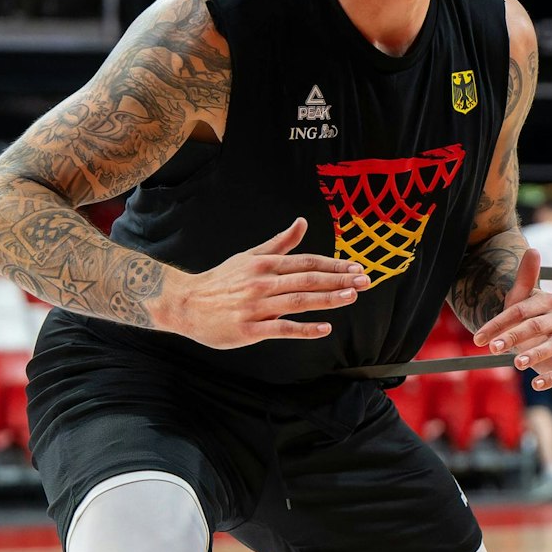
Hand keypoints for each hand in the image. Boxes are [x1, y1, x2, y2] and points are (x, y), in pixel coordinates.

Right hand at [160, 219, 367, 347]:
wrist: (185, 303)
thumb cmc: (222, 280)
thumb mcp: (250, 257)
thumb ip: (280, 243)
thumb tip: (302, 223)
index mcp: (264, 264)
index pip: (306, 263)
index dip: (334, 265)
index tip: (358, 267)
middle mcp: (262, 283)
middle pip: (307, 280)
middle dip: (339, 280)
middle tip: (366, 281)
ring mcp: (256, 306)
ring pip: (297, 301)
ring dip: (327, 299)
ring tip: (352, 296)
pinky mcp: (249, 329)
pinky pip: (281, 328)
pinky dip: (304, 328)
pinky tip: (325, 329)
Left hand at [473, 247, 551, 389]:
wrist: (543, 337)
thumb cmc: (528, 318)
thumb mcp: (521, 299)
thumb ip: (526, 278)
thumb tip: (533, 250)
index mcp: (549, 301)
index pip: (520, 310)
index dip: (498, 323)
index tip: (477, 338)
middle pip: (535, 326)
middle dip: (513, 337)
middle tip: (492, 349)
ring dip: (534, 354)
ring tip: (516, 364)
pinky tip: (535, 386)